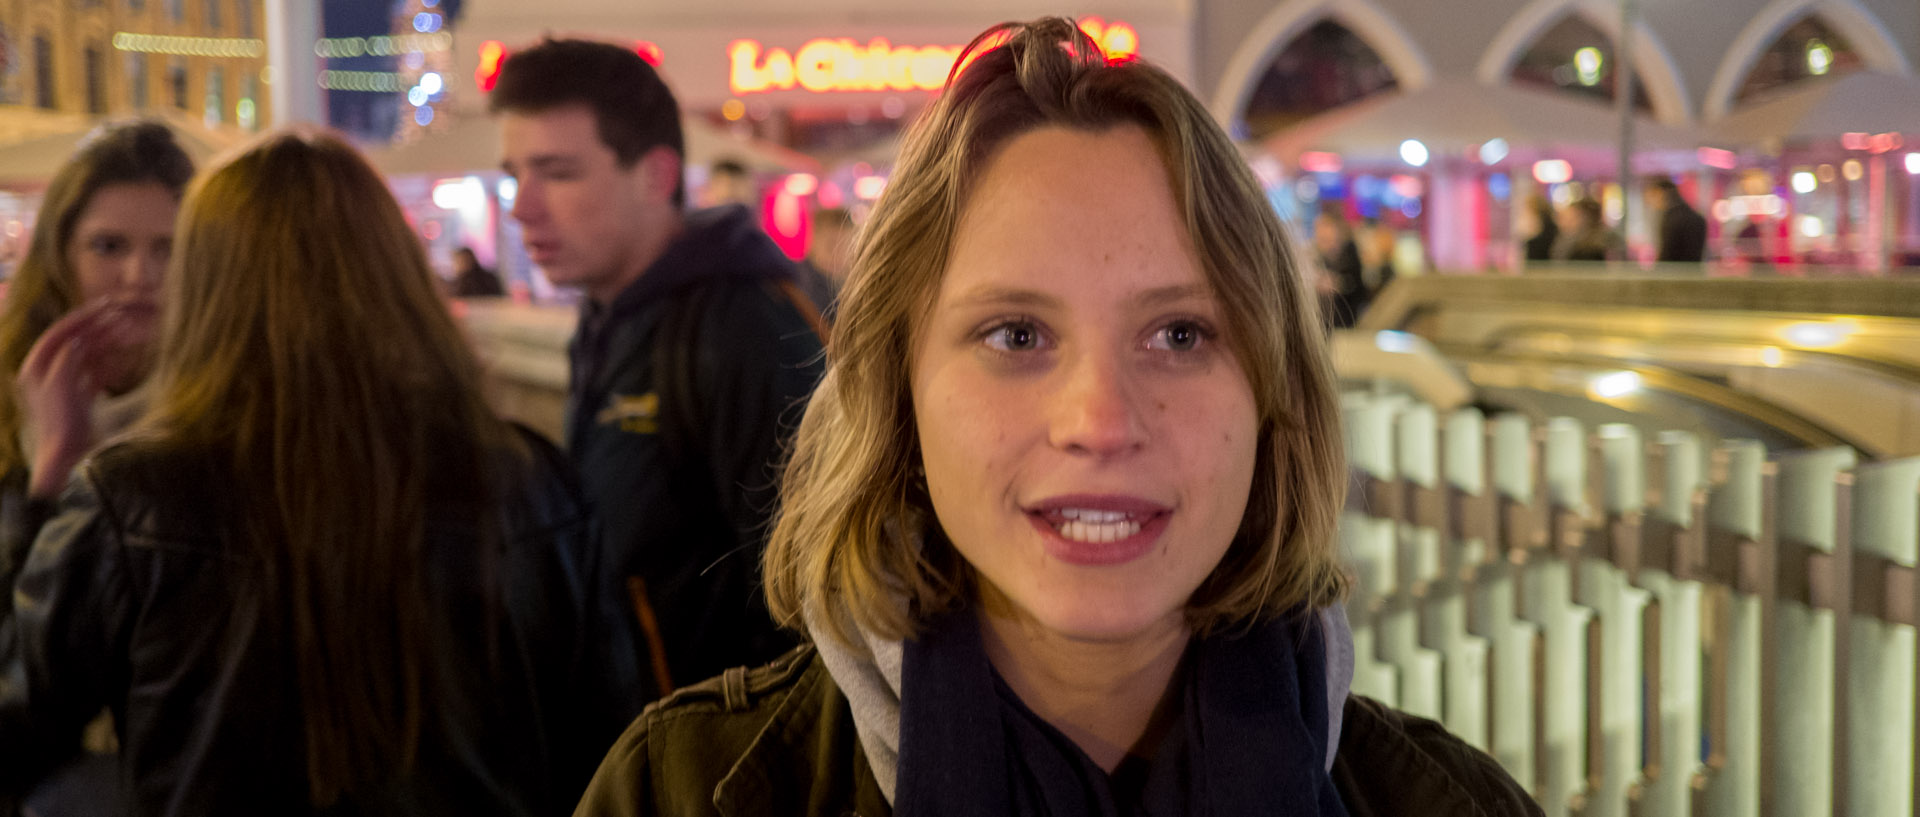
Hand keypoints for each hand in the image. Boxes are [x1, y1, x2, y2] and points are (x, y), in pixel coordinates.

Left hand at [17, 300, 154, 498]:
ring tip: (127, 332)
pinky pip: (95, 372)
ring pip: (86, 355)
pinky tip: (124, 357)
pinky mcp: (78, 396)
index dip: (81, 318)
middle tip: (120, 315)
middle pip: (73, 342)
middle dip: (97, 329)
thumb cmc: (61, 425)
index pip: (59, 334)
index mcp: (36, 368)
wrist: (65, 458)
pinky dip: (109, 363)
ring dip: (106, 344)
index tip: (103, 306)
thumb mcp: (61, 389)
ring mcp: (63, 384)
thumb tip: (76, 342)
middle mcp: (46, 372)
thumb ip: (66, 362)